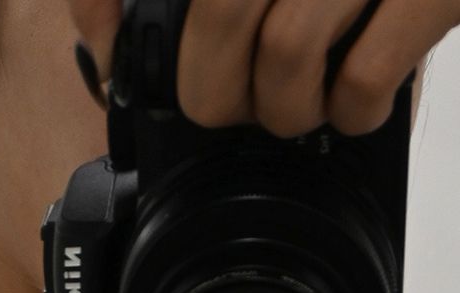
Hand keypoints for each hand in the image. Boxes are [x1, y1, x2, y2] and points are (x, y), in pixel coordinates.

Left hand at [68, 0, 459, 138]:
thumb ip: (203, 4)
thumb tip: (95, 15)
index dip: (120, 14)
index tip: (112, 40)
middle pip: (223, 10)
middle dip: (213, 88)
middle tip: (235, 114)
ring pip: (288, 46)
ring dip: (286, 108)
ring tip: (306, 113)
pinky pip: (364, 74)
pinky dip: (352, 112)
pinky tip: (359, 109)